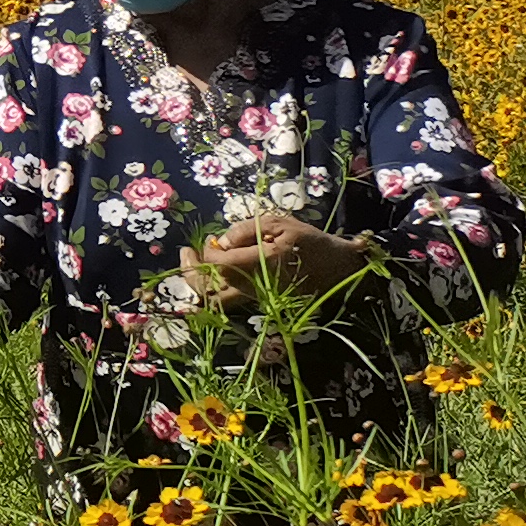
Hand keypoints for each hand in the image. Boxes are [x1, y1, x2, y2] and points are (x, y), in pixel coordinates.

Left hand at [192, 211, 374, 311]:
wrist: (339, 270)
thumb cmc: (311, 243)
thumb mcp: (281, 224)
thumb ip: (247, 229)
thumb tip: (222, 241)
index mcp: (259, 266)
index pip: (218, 263)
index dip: (207, 252)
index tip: (212, 240)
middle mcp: (254, 287)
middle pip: (209, 291)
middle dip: (190, 271)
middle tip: (186, 252)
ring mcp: (257, 298)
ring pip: (217, 299)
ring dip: (200, 281)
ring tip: (192, 259)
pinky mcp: (261, 301)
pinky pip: (231, 298)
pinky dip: (216, 286)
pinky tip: (214, 268)